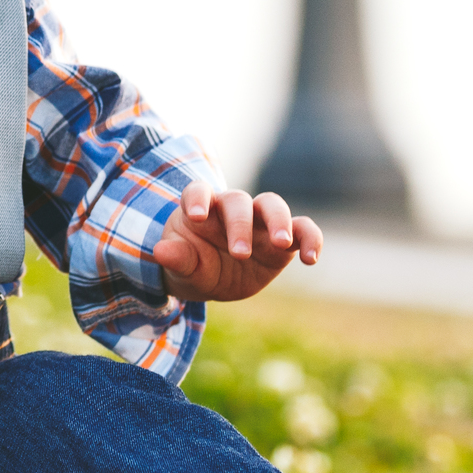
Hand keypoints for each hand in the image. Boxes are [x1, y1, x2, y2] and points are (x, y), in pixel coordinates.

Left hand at [150, 187, 321, 302]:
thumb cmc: (192, 266)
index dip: (198, 199)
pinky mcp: (283, 240)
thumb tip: (161, 251)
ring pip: (272, 205)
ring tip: (281, 244)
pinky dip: (311, 238)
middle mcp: (231, 209)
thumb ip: (176, 258)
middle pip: (238, 201)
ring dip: (278, 222)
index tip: (196, 216)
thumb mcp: (181, 268)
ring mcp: (259, 222)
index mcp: (200, 209)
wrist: (212, 280)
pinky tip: (312, 259)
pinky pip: (303, 230)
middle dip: (240, 224)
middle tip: (239, 253)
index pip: (197, 191)